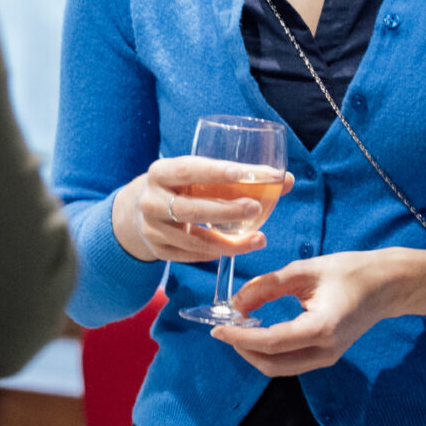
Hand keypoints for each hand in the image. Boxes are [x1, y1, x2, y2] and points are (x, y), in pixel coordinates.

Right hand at [112, 158, 294, 265]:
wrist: (139, 210)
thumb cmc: (181, 186)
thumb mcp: (197, 174)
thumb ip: (239, 176)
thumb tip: (285, 180)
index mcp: (161, 172)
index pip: (186, 169)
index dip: (212, 171)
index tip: (239, 173)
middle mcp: (151, 200)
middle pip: (189, 209)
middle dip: (225, 211)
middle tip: (255, 207)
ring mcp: (152, 229)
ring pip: (192, 240)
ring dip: (228, 243)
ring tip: (257, 239)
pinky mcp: (157, 250)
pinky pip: (190, 256)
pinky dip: (214, 253)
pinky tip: (235, 248)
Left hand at [210, 248, 425, 376]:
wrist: (387, 285)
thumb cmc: (350, 271)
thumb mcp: (305, 270)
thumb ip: (269, 286)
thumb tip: (236, 302)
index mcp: (321, 329)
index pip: (270, 342)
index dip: (239, 337)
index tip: (216, 328)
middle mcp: (325, 351)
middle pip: (271, 364)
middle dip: (243, 349)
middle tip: (225, 327)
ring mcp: (328, 358)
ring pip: (279, 367)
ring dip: (254, 352)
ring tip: (238, 328)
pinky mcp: (327, 356)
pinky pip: (290, 362)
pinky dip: (269, 351)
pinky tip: (259, 331)